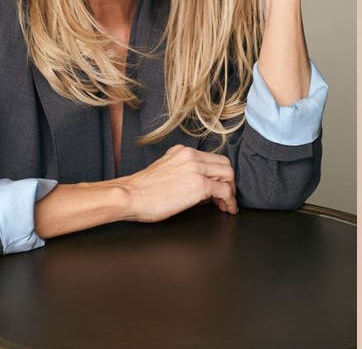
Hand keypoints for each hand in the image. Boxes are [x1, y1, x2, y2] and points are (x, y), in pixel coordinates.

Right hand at [117, 145, 237, 221]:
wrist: (130, 196)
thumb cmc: (141, 190)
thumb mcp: (164, 170)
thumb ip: (181, 171)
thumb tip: (199, 186)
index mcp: (182, 152)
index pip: (212, 158)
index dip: (219, 174)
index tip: (219, 186)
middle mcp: (191, 156)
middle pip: (224, 164)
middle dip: (229, 181)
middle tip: (227, 196)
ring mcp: (196, 169)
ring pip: (228, 175)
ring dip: (231, 191)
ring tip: (227, 205)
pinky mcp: (199, 185)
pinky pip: (224, 191)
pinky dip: (230, 201)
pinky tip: (227, 209)